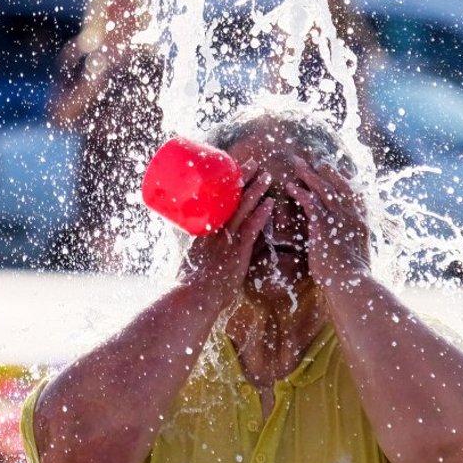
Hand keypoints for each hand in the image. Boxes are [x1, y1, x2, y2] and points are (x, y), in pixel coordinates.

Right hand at [178, 163, 272, 308]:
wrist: (193, 298)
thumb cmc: (192, 282)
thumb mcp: (195, 258)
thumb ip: (208, 247)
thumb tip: (218, 243)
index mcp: (204, 228)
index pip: (217, 201)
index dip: (227, 185)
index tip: (234, 171)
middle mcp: (215, 230)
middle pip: (230, 198)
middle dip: (242, 179)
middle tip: (252, 164)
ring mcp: (226, 239)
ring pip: (242, 208)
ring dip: (256, 190)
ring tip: (266, 176)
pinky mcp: (237, 252)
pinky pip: (251, 228)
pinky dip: (261, 214)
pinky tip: (270, 203)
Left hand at [286, 157, 370, 289]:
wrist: (351, 285)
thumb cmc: (352, 276)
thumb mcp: (357, 253)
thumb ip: (351, 240)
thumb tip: (345, 240)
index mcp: (362, 220)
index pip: (355, 191)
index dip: (344, 178)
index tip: (336, 168)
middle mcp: (353, 214)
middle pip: (339, 183)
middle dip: (326, 169)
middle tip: (314, 158)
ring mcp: (340, 217)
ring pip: (324, 187)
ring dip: (310, 174)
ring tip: (298, 164)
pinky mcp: (325, 224)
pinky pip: (311, 201)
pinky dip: (300, 192)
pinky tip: (290, 187)